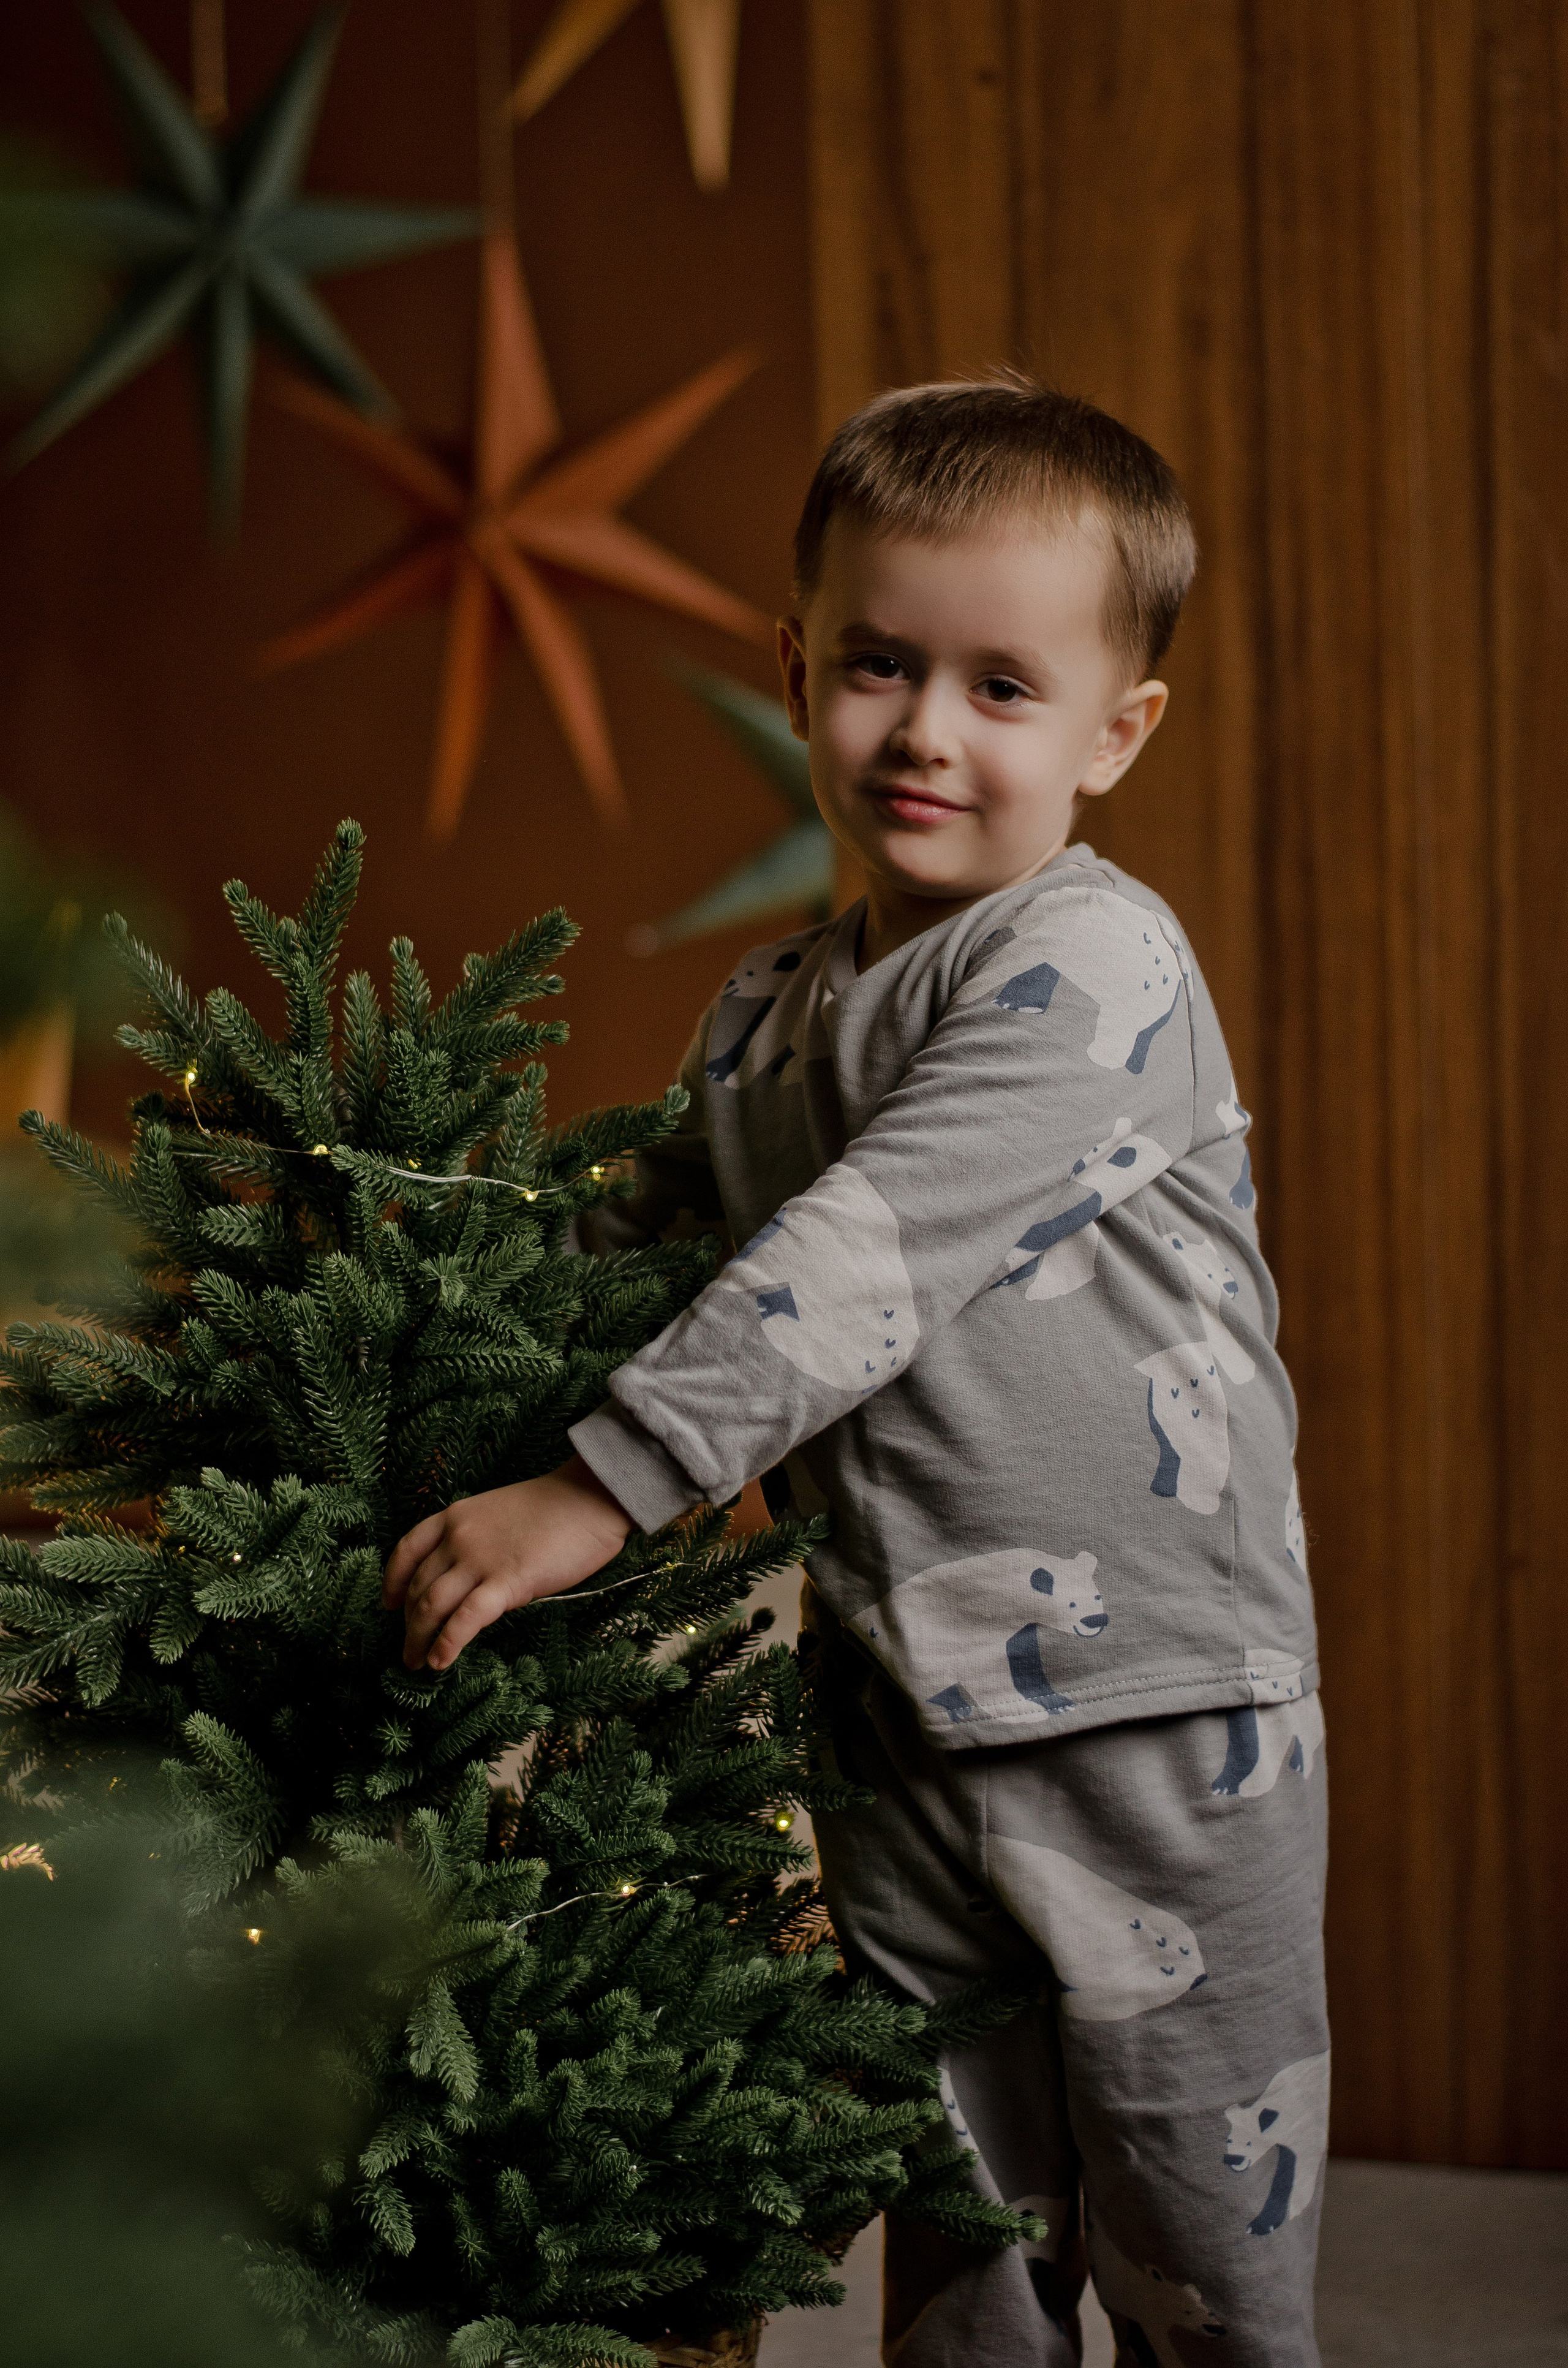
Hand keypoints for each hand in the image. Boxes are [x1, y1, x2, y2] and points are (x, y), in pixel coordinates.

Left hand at [383, 1456, 633, 1670]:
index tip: (389, 1604)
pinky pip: (466, 1620)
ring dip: (419, 1641)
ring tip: (417, 1663)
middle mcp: (458, 1538)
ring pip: (432, 1607)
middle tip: (408, 1649)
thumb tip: (467, 1579)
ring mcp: (479, 1560)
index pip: (406, 1551)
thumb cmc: (555, 1506)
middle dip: (407, 1624)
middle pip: (418, 1588)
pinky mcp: (507, 1583)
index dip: (392, 1582)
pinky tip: (441, 1662)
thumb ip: (477, 1541)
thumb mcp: (498, 1512)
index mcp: (455, 1516)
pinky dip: (447, 1644)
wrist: (590, 1497)